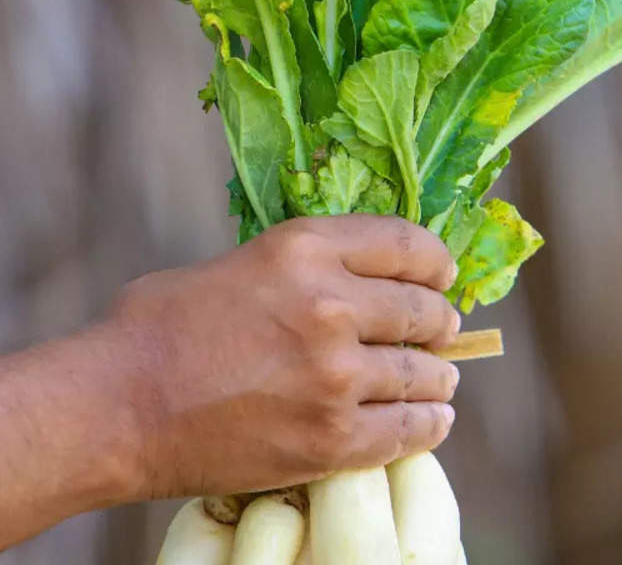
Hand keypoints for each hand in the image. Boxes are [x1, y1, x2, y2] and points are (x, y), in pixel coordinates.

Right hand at [110, 215, 460, 500]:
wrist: (119, 406)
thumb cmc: (162, 326)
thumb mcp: (243, 262)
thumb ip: (307, 266)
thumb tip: (360, 280)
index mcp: (306, 247)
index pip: (407, 243)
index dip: (436, 261)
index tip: (444, 275)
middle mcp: (331, 304)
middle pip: (423, 310)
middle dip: (440, 322)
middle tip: (444, 331)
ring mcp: (335, 375)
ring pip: (422, 373)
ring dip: (438, 376)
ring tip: (442, 379)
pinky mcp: (329, 438)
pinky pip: (405, 430)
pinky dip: (427, 425)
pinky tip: (433, 420)